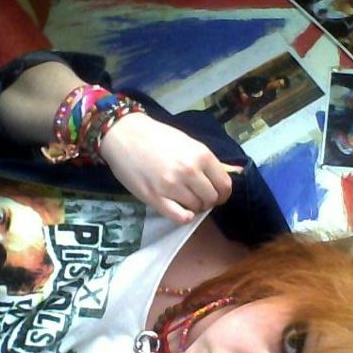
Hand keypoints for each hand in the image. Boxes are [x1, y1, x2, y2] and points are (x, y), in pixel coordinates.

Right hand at [100, 112, 232, 223]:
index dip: (222, 194)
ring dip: (193, 207)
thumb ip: (206, 161)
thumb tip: (227, 175)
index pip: (225, 185)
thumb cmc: (157, 137)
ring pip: (196, 209)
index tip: (215, 194)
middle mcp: (189, 171)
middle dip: (207, 201)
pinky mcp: (155, 198)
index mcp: (201, 155)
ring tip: (184, 198)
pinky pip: (180, 217)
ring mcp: (172, 186)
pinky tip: (181, 211)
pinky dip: (185, 217)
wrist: (124, 135)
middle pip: (211, 199)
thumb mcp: (188, 143)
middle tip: (197, 197)